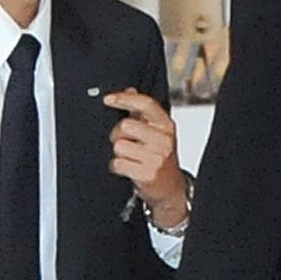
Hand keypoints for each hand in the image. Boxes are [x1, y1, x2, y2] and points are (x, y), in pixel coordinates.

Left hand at [104, 88, 187, 222]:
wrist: (171, 189)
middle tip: (126, 142)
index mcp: (166, 126)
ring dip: (119, 153)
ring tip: (130, 158)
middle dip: (118, 134)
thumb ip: (143, 112)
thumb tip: (130, 90)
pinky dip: (117, 167)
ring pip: (119, 146)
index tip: (108, 99)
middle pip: (126, 125)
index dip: (124, 99)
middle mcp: (163, 141)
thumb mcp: (158, 133)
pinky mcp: (146, 174)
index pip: (146, 104)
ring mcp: (156, 158)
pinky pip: (117, 164)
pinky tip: (128, 168)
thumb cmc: (162, 159)